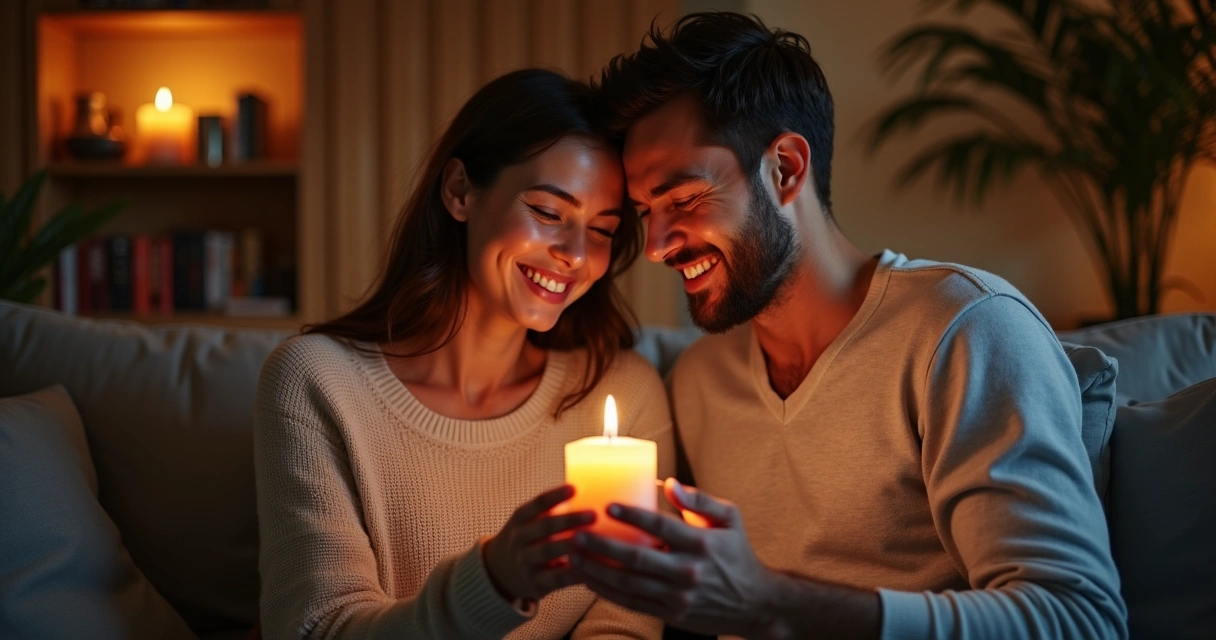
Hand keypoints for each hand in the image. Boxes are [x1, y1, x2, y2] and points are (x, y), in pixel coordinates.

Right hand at [484, 484, 594, 601]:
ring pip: (549, 552)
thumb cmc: (528, 538)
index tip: (574, 488)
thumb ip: (551, 509)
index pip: (538, 503)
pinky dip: (575, 573)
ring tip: (593, 540)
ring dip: (571, 545)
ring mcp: (526, 562)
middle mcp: (519, 538)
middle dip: (569, 520)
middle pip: (545, 526)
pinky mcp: (536, 584)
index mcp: (520, 518)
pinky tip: (593, 567)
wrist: (500, 572)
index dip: (555, 495)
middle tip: (594, 514)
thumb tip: (589, 489)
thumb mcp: (529, 521)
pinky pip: (557, 578)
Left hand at [569, 479, 775, 637]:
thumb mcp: (729, 518)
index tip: (608, 506)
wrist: (755, 603)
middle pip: (637, 558)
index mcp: (702, 542)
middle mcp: (689, 571)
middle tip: (578, 533)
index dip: (632, 516)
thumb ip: (699, 499)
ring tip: (574, 556)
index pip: (661, 527)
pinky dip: (608, 592)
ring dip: (597, 570)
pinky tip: (590, 579)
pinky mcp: (672, 614)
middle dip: (603, 546)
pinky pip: (633, 603)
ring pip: (629, 584)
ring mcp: (679, 597)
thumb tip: (668, 483)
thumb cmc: (737, 553)